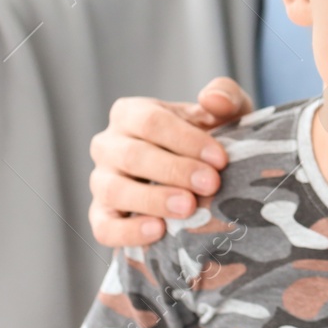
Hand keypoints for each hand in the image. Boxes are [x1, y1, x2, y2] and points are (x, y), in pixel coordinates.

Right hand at [87, 77, 253, 246]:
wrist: (203, 178)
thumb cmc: (209, 140)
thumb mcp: (225, 113)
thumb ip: (225, 96)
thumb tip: (212, 98)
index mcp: (130, 113)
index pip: (151, 122)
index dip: (186, 140)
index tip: (220, 159)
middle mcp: (108, 145)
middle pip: (132, 155)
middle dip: (175, 170)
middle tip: (210, 185)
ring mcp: (101, 182)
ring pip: (114, 190)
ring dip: (153, 200)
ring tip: (188, 208)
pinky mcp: (101, 217)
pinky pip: (104, 227)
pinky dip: (128, 231)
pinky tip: (158, 232)